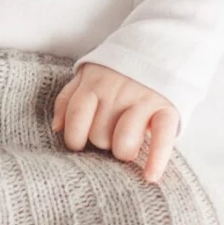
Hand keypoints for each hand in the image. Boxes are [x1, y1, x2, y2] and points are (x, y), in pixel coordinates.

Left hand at [51, 62, 179, 185]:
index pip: (76, 116)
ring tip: (126, 148)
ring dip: (123, 152)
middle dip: (102, 142)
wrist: (163, 48)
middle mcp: (118, 91)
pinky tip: (150, 176)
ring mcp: (144, 100)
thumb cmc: (119, 73)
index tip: (80, 144)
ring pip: (124, 143)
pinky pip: (161, 138)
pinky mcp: (167, 109)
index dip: (74, 137)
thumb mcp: (88, 75)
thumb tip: (56, 128)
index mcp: (95, 83)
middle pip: (99, 136)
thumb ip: (68, 98)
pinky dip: (156, 160)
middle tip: (111, 134)